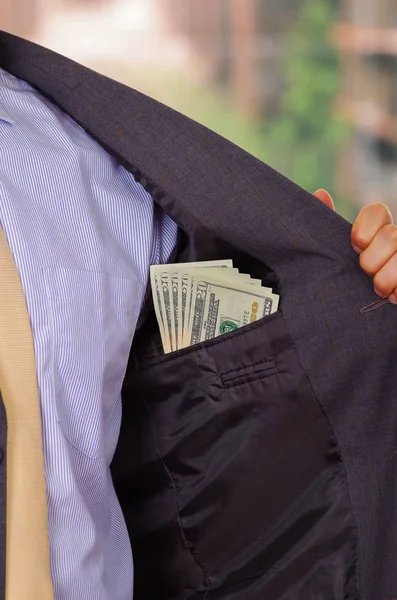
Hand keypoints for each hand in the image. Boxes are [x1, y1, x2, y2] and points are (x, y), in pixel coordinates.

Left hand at [314, 189, 396, 303]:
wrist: (355, 319)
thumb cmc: (346, 283)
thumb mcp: (335, 256)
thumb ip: (328, 228)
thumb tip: (321, 193)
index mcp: (377, 231)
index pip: (377, 211)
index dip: (365, 229)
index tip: (354, 246)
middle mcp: (395, 240)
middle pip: (391, 235)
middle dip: (373, 259)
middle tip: (365, 273)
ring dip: (387, 278)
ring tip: (379, 290)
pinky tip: (393, 296)